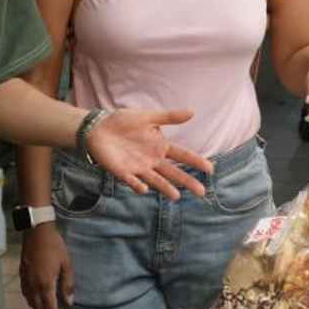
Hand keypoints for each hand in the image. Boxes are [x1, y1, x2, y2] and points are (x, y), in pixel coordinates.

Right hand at [19, 223, 72, 308]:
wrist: (36, 231)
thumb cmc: (54, 245)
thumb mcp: (66, 264)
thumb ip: (68, 284)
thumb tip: (69, 302)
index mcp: (45, 284)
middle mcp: (33, 285)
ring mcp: (26, 281)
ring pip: (31, 304)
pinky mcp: (22, 275)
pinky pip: (26, 295)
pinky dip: (32, 303)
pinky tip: (38, 301)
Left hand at [86, 109, 212, 199]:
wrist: (98, 128)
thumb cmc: (123, 122)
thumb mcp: (147, 117)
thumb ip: (169, 117)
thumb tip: (193, 111)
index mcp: (160, 146)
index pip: (182, 155)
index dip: (195, 161)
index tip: (210, 169)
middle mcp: (152, 160)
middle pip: (173, 172)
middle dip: (187, 181)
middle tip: (202, 192)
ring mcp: (139, 168)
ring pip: (156, 180)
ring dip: (165, 188)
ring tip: (176, 197)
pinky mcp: (123, 172)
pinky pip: (132, 181)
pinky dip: (138, 185)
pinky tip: (144, 188)